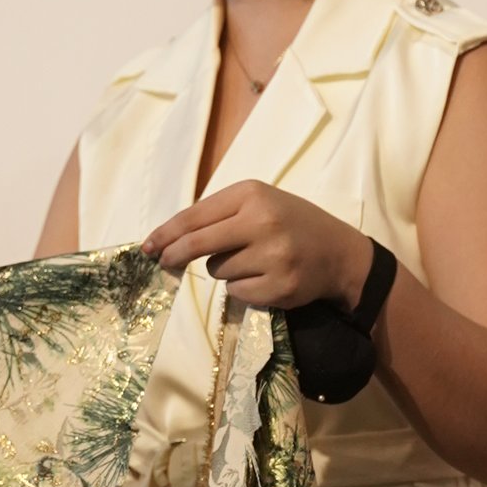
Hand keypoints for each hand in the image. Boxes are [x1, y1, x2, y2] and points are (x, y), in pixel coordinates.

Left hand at [143, 178, 374, 314]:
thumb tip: (169, 239)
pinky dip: (241, 288)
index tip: (148, 246)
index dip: (166, 233)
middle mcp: (262, 221)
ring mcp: (273, 255)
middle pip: (198, 244)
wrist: (339, 252)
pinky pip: (236, 292)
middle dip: (174, 255)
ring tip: (253, 260)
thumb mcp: (259, 203)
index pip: (195, 215)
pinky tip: (264, 277)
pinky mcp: (279, 286)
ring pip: (218, 270)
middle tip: (162, 262)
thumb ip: (218, 215)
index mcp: (252, 194)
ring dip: (224, 269)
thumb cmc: (290, 223)